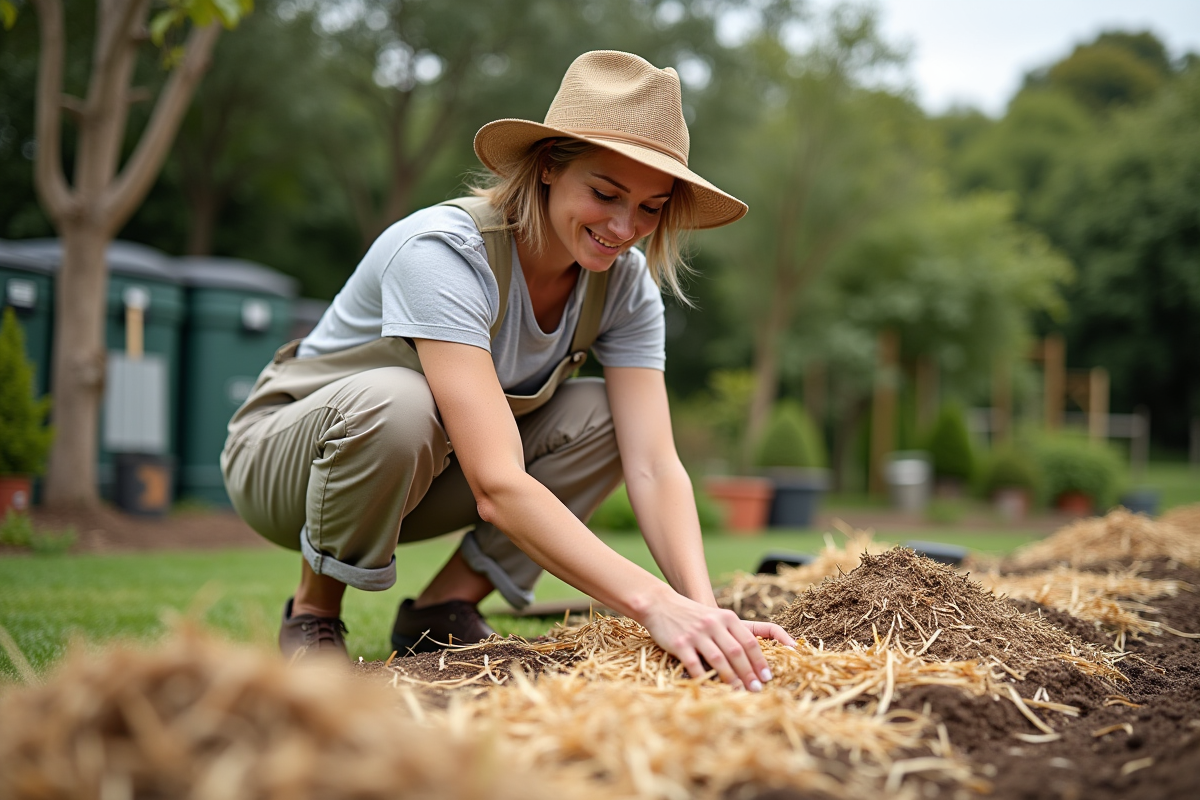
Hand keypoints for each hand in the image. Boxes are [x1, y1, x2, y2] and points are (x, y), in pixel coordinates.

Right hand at [641, 595, 794, 690]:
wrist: (660, 604)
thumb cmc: (693, 615)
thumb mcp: (716, 617)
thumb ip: (733, 633)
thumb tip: (753, 660)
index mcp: (727, 617)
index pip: (749, 642)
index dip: (760, 661)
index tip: (767, 677)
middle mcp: (713, 624)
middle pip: (737, 652)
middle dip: (749, 673)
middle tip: (757, 689)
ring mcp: (696, 634)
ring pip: (719, 659)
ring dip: (731, 678)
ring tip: (739, 692)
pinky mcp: (680, 643)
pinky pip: (695, 665)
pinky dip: (705, 678)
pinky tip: (712, 689)